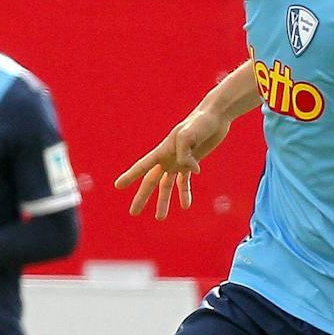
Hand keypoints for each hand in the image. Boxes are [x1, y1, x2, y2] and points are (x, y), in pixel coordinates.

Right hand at [115, 107, 229, 219]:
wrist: (215, 116)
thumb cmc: (200, 121)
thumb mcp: (189, 134)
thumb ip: (185, 154)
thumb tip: (191, 171)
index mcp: (163, 150)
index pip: (143, 166)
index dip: (130, 176)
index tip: (118, 186)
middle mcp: (168, 157)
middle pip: (151, 181)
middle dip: (142, 197)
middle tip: (133, 213)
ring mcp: (179, 161)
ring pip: (167, 185)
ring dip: (163, 201)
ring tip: (160, 218)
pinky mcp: (192, 163)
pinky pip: (185, 182)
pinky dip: (185, 193)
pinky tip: (185, 206)